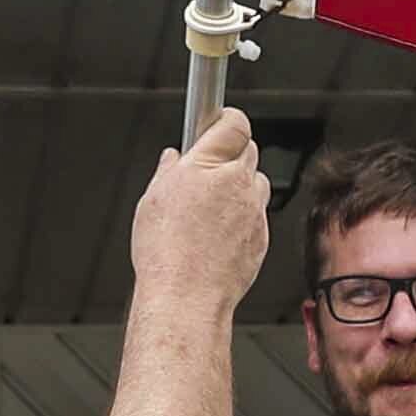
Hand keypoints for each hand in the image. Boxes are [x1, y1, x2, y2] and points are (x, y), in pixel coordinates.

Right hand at [134, 107, 274, 319]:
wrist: (186, 296)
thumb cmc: (166, 252)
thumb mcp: (153, 200)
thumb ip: (167, 171)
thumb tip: (172, 159)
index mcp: (209, 166)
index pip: (235, 123)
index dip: (228, 119)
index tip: (221, 121)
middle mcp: (237, 183)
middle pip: (248, 150)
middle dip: (231, 154)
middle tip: (208, 169)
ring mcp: (254, 210)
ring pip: (257, 182)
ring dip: (241, 186)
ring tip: (213, 207)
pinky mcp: (262, 236)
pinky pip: (257, 215)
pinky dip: (243, 217)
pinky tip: (219, 234)